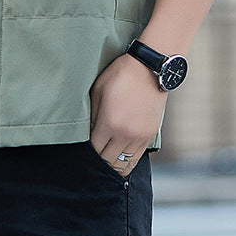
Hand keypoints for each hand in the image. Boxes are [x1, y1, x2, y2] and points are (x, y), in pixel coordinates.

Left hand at [88, 53, 167, 176]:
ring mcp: (139, 136)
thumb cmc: (121, 75)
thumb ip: (93, 115)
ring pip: (124, 163)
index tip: (85, 150)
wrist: (148, 69)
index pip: (95, 149)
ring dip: (114, 165)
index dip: (88, 152)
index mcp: (109, 123)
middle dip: (99, 161)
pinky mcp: (150, 135)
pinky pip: (138, 157)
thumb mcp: (98, 90)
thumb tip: (90, 132)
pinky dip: (128, 162)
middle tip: (94, 159)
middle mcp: (125, 134)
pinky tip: (122, 162)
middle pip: (109, 161)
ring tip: (107, 164)